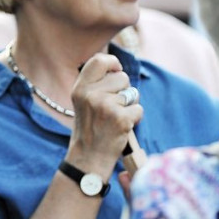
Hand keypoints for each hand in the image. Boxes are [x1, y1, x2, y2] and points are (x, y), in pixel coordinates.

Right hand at [68, 54, 143, 175]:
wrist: (88, 159)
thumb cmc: (89, 129)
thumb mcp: (82, 102)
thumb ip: (95, 84)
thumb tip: (117, 67)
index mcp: (79, 88)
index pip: (99, 60)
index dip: (112, 63)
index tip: (116, 70)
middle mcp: (90, 94)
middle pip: (122, 77)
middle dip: (123, 90)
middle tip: (112, 107)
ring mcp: (105, 106)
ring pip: (132, 93)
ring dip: (129, 105)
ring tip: (116, 117)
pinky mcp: (120, 119)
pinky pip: (138, 108)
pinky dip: (135, 118)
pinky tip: (122, 128)